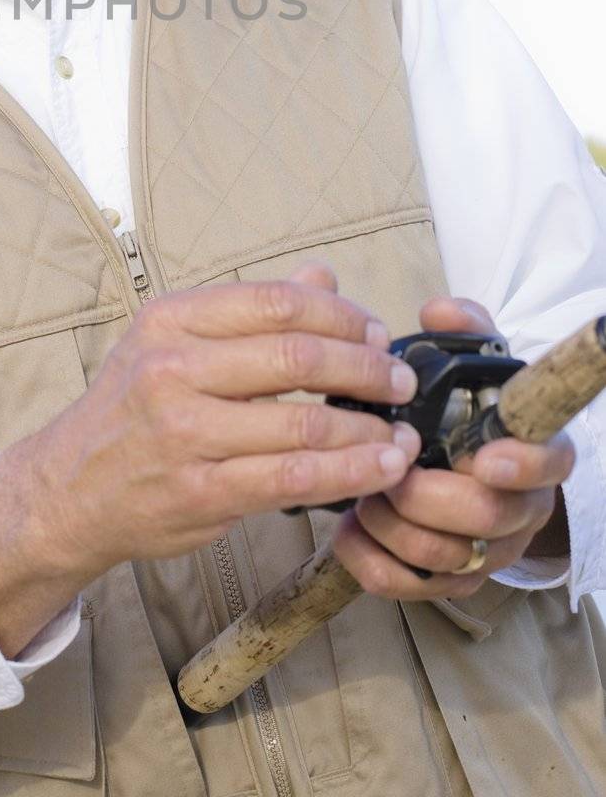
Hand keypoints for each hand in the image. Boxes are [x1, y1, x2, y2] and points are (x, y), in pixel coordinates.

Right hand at [0, 261, 424, 655]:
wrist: (67, 489)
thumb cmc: (130, 411)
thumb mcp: (171, 343)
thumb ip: (249, 312)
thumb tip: (322, 275)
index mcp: (171, 321)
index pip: (276, 302)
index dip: (341, 315)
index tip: (377, 333)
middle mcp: (174, 369)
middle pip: (297, 357)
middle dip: (367, 369)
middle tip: (401, 382)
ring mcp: (186, 433)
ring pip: (305, 424)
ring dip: (369, 429)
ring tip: (402, 432)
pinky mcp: (203, 491)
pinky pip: (296, 479)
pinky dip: (351, 473)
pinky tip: (381, 469)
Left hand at [332, 296, 573, 600]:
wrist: (466, 468)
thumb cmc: (466, 411)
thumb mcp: (472, 363)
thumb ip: (462, 331)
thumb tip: (439, 309)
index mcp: (535, 451)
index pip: (549, 462)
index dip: (523, 464)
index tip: (486, 457)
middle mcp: (520, 508)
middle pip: (487, 518)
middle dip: (428, 496)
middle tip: (386, 469)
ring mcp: (486, 551)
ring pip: (445, 558)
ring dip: (393, 527)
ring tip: (359, 495)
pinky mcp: (448, 581)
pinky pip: (409, 587)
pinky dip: (372, 561)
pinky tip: (348, 531)